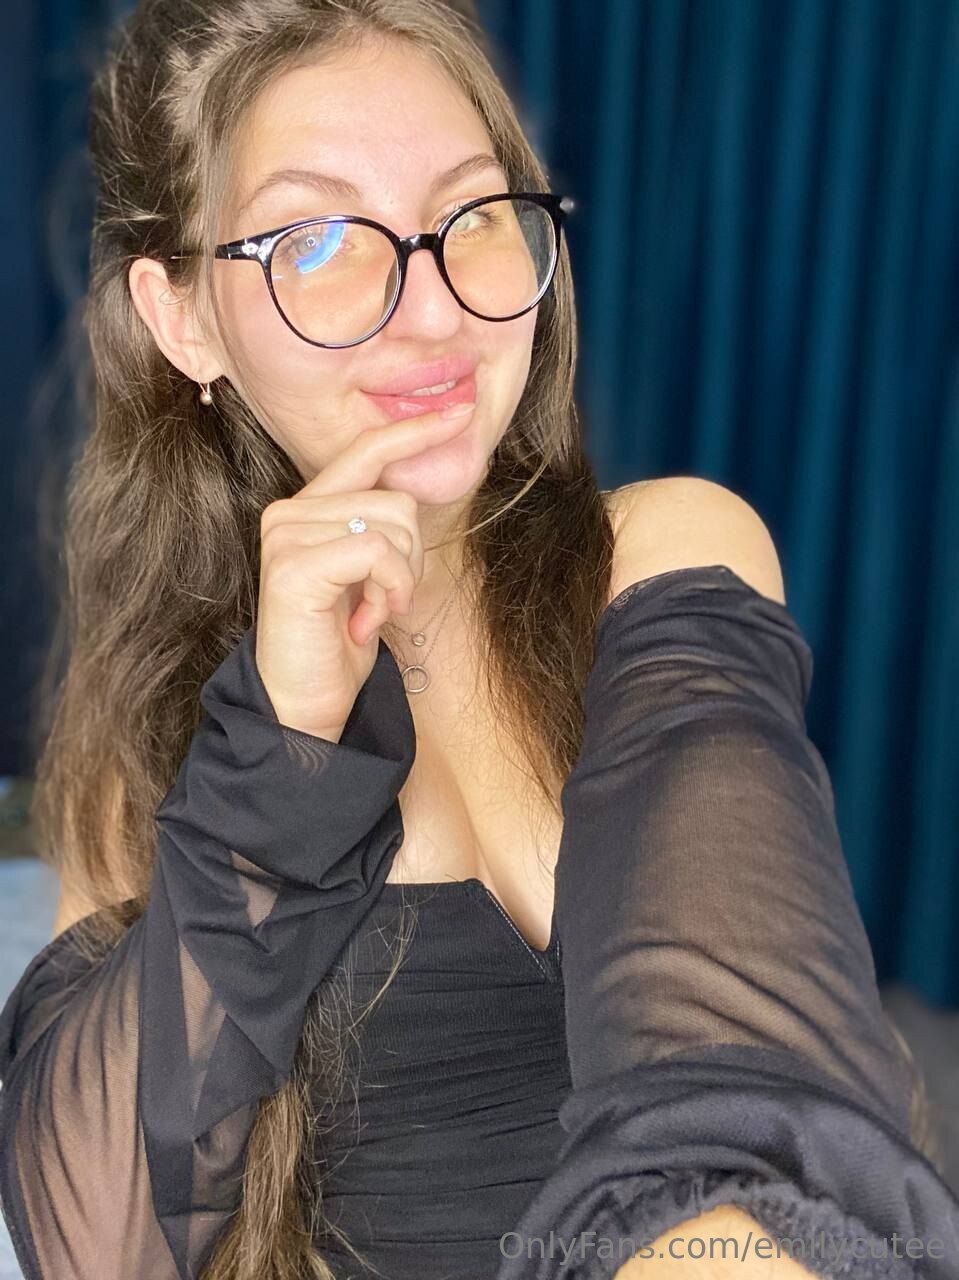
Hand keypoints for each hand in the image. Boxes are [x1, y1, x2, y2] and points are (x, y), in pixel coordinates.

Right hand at [254, 402, 473, 740]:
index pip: (367, 450)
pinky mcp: (294, 564)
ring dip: (400, 579)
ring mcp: (287, 534)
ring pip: (392, 524)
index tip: (461, 412)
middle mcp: (289, 512)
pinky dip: (390, 588)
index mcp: (308, 508)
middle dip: (411, 556)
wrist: (303, 705)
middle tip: (383, 601)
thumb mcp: (369, 576)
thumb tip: (418, 486)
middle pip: (396, 499)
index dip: (415, 431)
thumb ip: (381, 529)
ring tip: (370, 613)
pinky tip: (367, 620)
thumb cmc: (339, 643)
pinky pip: (378, 551)